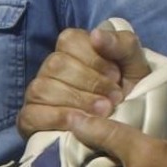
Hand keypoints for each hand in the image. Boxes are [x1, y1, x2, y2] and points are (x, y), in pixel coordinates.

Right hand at [16, 20, 152, 136]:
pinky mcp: (31, 119)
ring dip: (76, 100)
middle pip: (56, 64)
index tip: (117, 76)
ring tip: (103, 112)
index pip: (69, 41)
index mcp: (73, 48)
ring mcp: (38, 93)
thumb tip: (96, 35)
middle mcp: (51, 67)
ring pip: (42, 88)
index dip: (94, 59)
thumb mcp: (135, 66)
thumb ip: (122, 44)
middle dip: (90, 82)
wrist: (127, 132)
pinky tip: (76, 124)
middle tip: (115, 98)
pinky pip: (31, 114)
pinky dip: (55, 118)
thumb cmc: (130, 92)